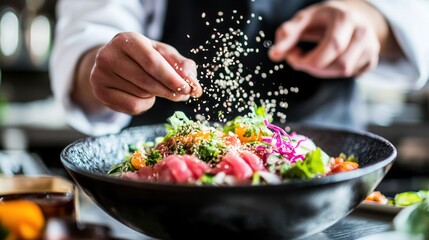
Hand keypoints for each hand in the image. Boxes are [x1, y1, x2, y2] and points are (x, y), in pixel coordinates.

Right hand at [87, 32, 201, 114]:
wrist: (114, 64)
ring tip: (154, 87)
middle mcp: (109, 55)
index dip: (172, 78)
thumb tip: (196, 89)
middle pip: (147, 81)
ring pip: (141, 95)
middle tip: (182, 94)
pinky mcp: (99, 92)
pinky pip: (132, 107)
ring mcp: (100, 74)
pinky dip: (144, 105)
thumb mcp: (164, 55)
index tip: (188, 89)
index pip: (152, 62)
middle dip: (169, 91)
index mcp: (127, 40)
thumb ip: (183, 67)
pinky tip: (142, 95)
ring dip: (155, 96)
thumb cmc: (144, 58)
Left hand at [268, 0, 381, 77]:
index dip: (310, 59)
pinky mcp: (372, 58)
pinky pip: (353, 75)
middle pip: (341, 64)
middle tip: (301, 61)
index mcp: (345, 18)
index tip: (293, 58)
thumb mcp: (302, 20)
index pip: (333, 45)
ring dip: (324, 71)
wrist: (348, 16)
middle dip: (315, 68)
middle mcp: (363, 32)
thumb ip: (286, 35)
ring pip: (346, 72)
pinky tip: (329, 61)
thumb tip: (274, 55)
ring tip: (314, 59)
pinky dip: (336, 73)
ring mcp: (371, 46)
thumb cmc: (321, 20)